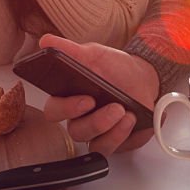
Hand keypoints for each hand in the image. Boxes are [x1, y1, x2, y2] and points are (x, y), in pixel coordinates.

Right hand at [39, 35, 158, 154]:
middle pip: (75, 131)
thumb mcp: (94, 55)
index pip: (54, 111)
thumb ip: (69, 50)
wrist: (144, 78)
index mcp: (69, 98)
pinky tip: (130, 119)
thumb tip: (45, 41)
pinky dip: (120, 135)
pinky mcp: (113, 141)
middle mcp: (80, 119)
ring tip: (123, 110)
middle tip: (111, 107)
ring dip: (109, 127)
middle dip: (94, 121)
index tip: (85, 99)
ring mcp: (96, 133)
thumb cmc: (115, 68)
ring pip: (93, 142)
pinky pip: (110, 148)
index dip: (66, 109)